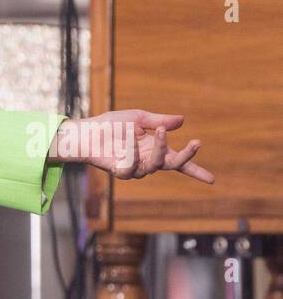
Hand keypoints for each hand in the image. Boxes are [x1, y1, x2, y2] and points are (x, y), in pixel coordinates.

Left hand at [51, 109, 213, 184]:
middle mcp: (147, 160)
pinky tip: (128, 141)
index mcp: (155, 148)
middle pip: (173, 165)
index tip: (211, 180)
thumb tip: (182, 121)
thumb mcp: (139, 118)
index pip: (179, 162)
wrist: (87, 132)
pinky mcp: (120, 172)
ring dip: (158, 148)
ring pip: (155, 165)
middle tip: (196, 142)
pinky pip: (132, 168)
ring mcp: (134, 168)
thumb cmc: (111, 124)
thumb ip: (160, 121)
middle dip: (187, 156)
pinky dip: (132, 153)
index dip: (194, 170)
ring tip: (148, 133)